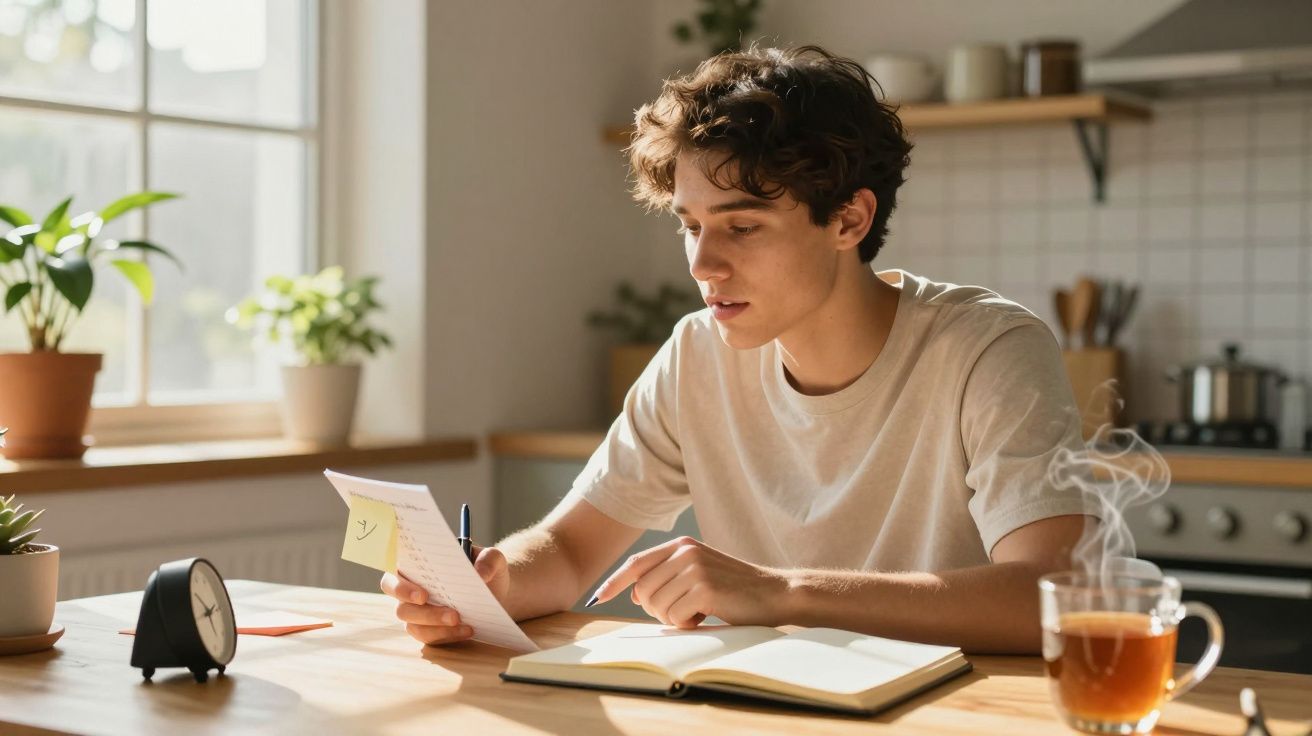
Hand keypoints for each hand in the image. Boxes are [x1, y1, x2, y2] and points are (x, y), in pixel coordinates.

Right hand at [379, 544, 509, 645]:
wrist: (497, 591)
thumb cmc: (486, 569)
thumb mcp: (492, 558)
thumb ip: (488, 559)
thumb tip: (480, 574)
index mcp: (416, 568)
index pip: (394, 577)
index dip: (402, 588)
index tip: (423, 594)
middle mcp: (411, 593)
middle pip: (402, 608)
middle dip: (425, 613)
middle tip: (452, 614)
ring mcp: (419, 615)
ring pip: (414, 627)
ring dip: (438, 627)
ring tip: (462, 621)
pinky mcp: (430, 631)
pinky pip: (431, 638)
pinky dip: (449, 635)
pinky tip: (468, 631)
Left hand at [590, 537, 789, 628]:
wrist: (775, 593)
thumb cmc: (736, 590)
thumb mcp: (698, 575)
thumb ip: (668, 577)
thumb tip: (633, 591)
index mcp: (682, 545)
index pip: (636, 563)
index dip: (614, 582)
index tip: (597, 598)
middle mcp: (685, 552)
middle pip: (642, 591)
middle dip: (657, 610)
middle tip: (686, 611)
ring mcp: (694, 568)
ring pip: (656, 606)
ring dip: (674, 618)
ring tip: (700, 611)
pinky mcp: (704, 587)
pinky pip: (675, 617)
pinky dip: (688, 624)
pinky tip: (708, 615)